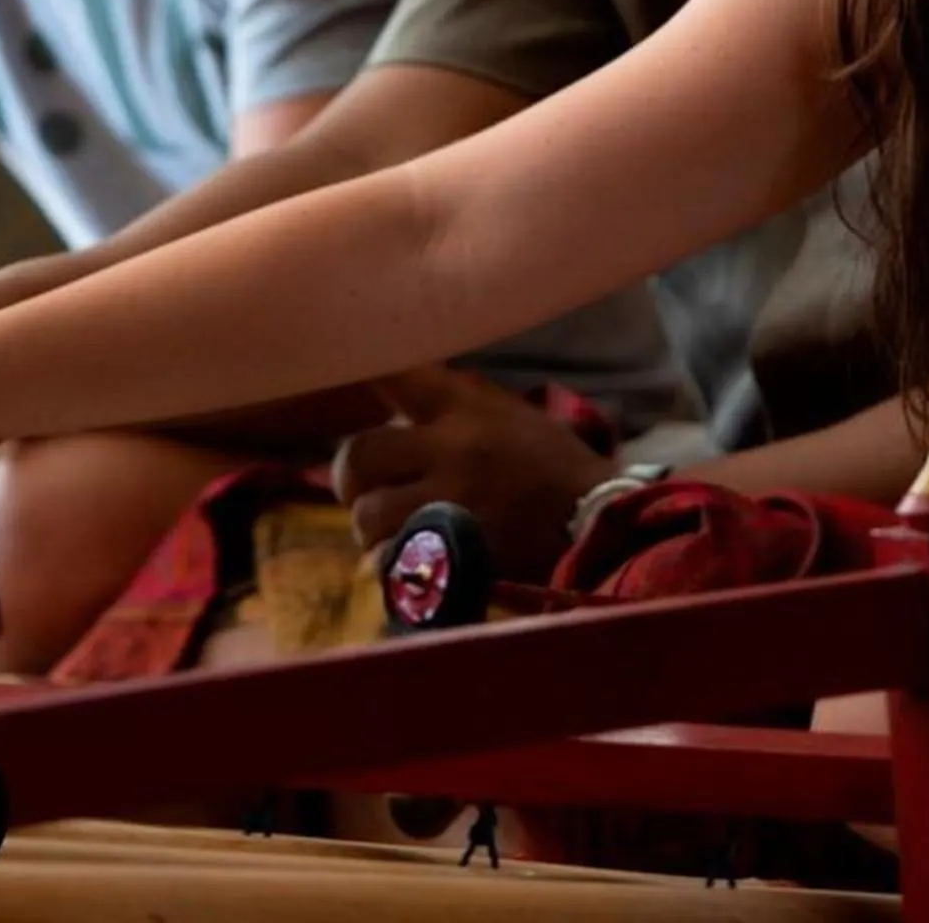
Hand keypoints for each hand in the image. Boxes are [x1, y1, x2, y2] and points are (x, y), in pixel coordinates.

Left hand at [331, 366, 616, 580]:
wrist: (598, 523)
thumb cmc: (554, 466)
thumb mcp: (509, 415)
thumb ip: (453, 403)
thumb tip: (393, 389)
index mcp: (465, 406)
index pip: (396, 374)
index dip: (358, 370)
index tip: (330, 365)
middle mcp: (451, 447)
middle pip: (360, 454)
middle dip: (352, 479)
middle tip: (364, 490)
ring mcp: (449, 501)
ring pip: (368, 514)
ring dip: (370, 528)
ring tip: (391, 531)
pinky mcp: (453, 550)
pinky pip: (391, 558)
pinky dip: (390, 562)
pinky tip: (408, 559)